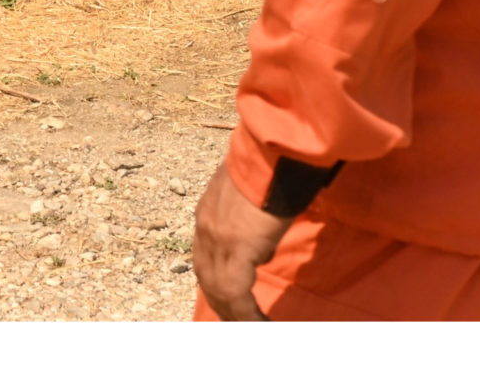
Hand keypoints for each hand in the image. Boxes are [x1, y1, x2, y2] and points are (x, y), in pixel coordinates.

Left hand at [192, 161, 291, 320]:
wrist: (275, 151)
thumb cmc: (271, 167)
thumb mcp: (250, 198)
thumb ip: (246, 223)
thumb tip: (258, 250)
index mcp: (207, 214)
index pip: (204, 257)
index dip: (215, 282)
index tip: (229, 301)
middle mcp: (205, 227)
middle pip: (206, 277)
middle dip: (221, 303)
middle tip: (237, 322)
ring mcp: (217, 238)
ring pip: (218, 289)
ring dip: (234, 313)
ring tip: (250, 328)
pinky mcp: (236, 247)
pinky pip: (236, 293)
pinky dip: (246, 313)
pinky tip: (259, 324)